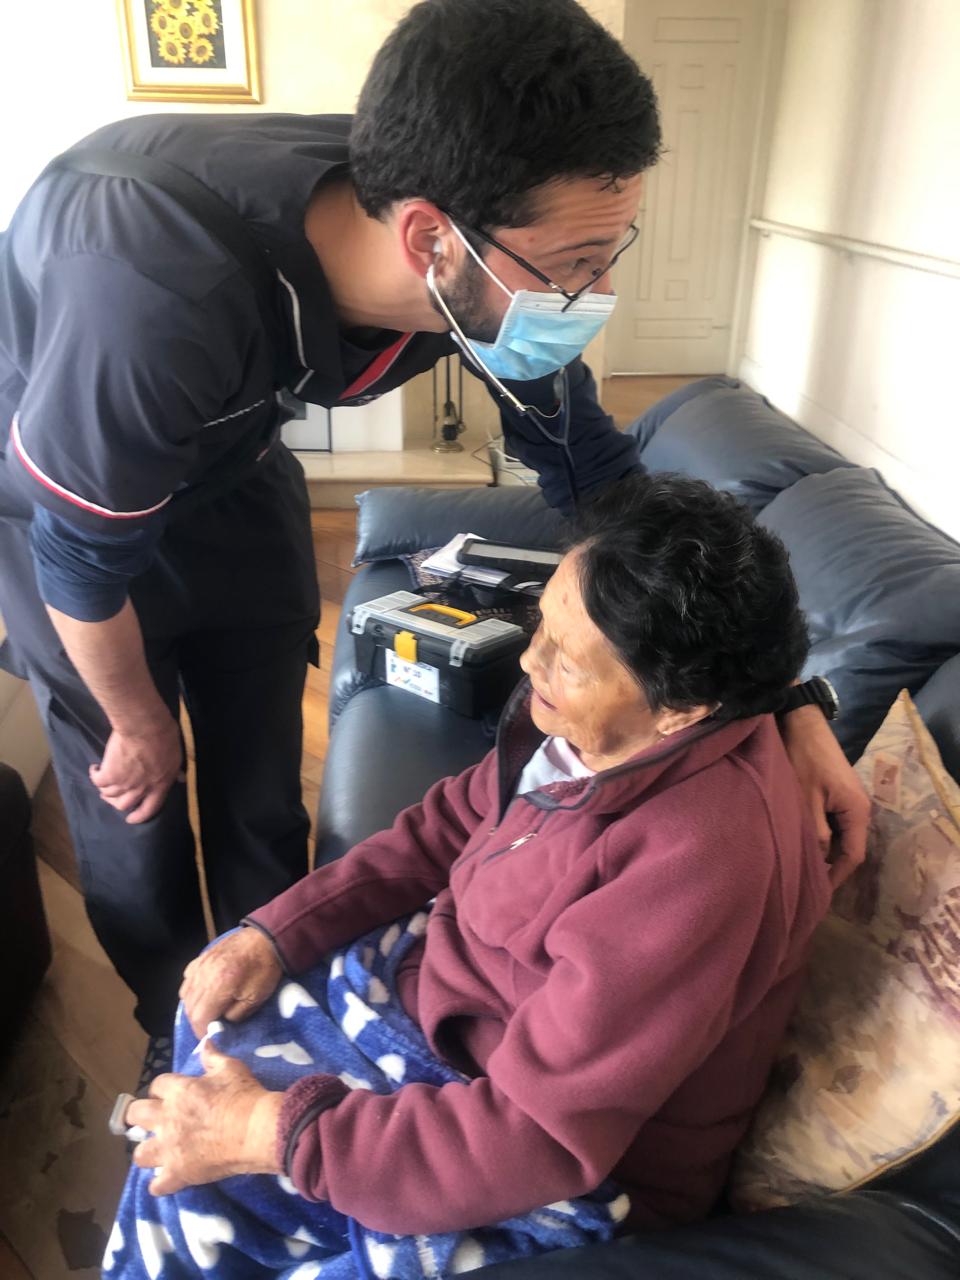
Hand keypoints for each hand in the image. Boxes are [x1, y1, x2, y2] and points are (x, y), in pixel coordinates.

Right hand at [90, 711, 183, 823]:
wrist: (144, 726)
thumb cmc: (164, 735)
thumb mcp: (177, 755)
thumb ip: (174, 769)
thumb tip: (179, 778)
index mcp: (160, 785)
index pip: (150, 808)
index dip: (140, 816)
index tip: (131, 819)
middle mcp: (142, 788)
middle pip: (124, 805)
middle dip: (116, 803)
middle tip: (110, 797)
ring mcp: (125, 783)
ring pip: (109, 795)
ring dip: (104, 790)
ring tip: (102, 782)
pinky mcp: (109, 774)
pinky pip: (98, 782)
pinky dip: (95, 776)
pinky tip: (95, 769)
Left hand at [128, 1040, 282, 1194]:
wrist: (256, 1130)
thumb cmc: (244, 1095)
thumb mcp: (230, 1068)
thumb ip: (212, 1057)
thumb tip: (205, 1042)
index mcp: (178, 1092)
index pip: (157, 1085)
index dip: (163, 1089)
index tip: (171, 1093)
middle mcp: (166, 1119)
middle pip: (135, 1115)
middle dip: (141, 1115)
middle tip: (157, 1119)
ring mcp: (170, 1149)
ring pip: (140, 1154)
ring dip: (148, 1151)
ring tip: (161, 1151)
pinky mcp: (178, 1173)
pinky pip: (158, 1186)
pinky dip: (162, 1184)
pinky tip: (171, 1178)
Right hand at [180, 928, 282, 1038]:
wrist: (265, 939)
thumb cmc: (264, 969)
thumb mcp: (255, 998)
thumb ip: (234, 1015)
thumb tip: (220, 1022)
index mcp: (218, 987)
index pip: (199, 1017)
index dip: (202, 1032)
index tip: (210, 1037)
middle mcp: (203, 976)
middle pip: (189, 1008)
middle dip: (197, 1022)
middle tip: (209, 1027)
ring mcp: (200, 965)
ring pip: (185, 994)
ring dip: (193, 1007)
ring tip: (207, 1012)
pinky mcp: (201, 958)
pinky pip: (187, 979)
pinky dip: (191, 990)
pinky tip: (203, 993)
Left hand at [781, 705, 870, 888]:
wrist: (802, 724)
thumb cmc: (803, 759)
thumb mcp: (805, 799)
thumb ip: (815, 832)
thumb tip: (819, 861)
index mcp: (857, 811)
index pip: (853, 856)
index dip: (836, 876)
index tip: (818, 893)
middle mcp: (859, 809)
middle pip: (849, 848)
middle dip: (830, 867)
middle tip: (806, 886)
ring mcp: (849, 801)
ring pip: (840, 837)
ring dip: (824, 852)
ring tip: (802, 870)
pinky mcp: (837, 795)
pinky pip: (833, 824)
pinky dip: (821, 836)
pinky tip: (803, 845)